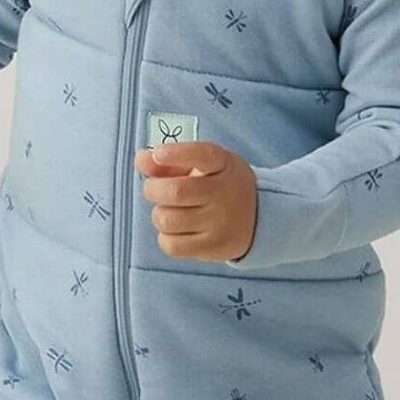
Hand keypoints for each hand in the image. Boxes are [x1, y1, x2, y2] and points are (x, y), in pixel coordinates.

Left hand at [134, 139, 256, 262]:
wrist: (259, 218)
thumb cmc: (219, 184)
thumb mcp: (203, 165)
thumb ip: (170, 161)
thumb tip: (140, 158)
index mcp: (223, 164)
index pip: (203, 155)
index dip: (178, 153)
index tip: (159, 153)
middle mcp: (224, 193)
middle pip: (175, 192)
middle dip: (153, 189)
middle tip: (155, 189)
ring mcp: (220, 223)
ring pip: (167, 220)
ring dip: (160, 214)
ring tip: (171, 211)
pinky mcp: (213, 247)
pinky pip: (171, 245)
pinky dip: (166, 237)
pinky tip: (177, 230)